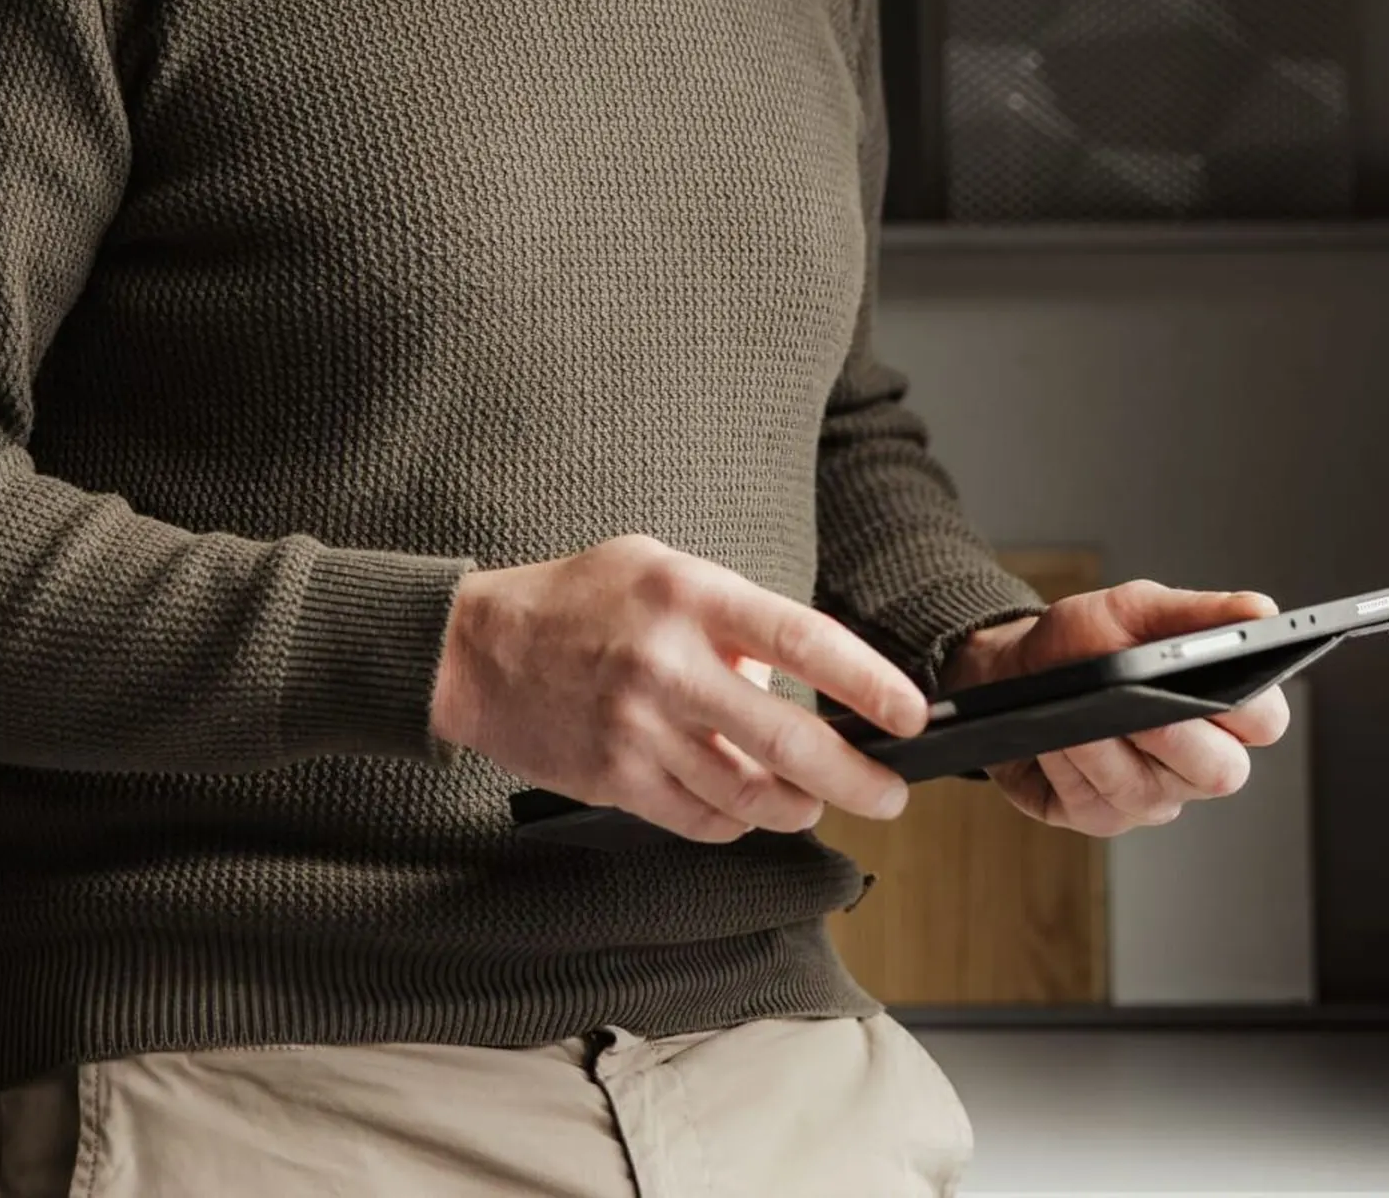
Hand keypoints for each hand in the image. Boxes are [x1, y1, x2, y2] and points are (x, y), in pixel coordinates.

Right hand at [429, 534, 929, 843]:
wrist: (479, 651)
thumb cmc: (578, 599)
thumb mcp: (662, 568)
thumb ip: (731, 618)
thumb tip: (789, 678)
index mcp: (690, 598)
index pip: (804, 642)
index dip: (868, 682)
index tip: (909, 712)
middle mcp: (670, 667)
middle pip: (789, 740)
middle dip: (856, 776)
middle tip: (890, 791)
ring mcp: (641, 732)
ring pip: (751, 796)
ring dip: (799, 806)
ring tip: (815, 798)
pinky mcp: (618, 781)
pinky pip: (702, 820)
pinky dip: (737, 822)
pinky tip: (745, 805)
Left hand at [939, 579, 1290, 836]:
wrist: (1017, 671)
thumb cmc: (1086, 642)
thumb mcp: (1135, 610)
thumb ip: (1198, 613)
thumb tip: (1262, 611)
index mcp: (1220, 711)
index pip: (1265, 722)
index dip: (1252, 708)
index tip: (1223, 680)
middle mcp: (1195, 764)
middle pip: (1219, 772)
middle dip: (1179, 737)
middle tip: (1147, 708)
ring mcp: (1151, 798)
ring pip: (1146, 789)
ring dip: (1108, 746)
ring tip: (1081, 714)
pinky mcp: (1102, 818)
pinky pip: (1094, 800)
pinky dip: (1072, 762)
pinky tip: (1056, 736)